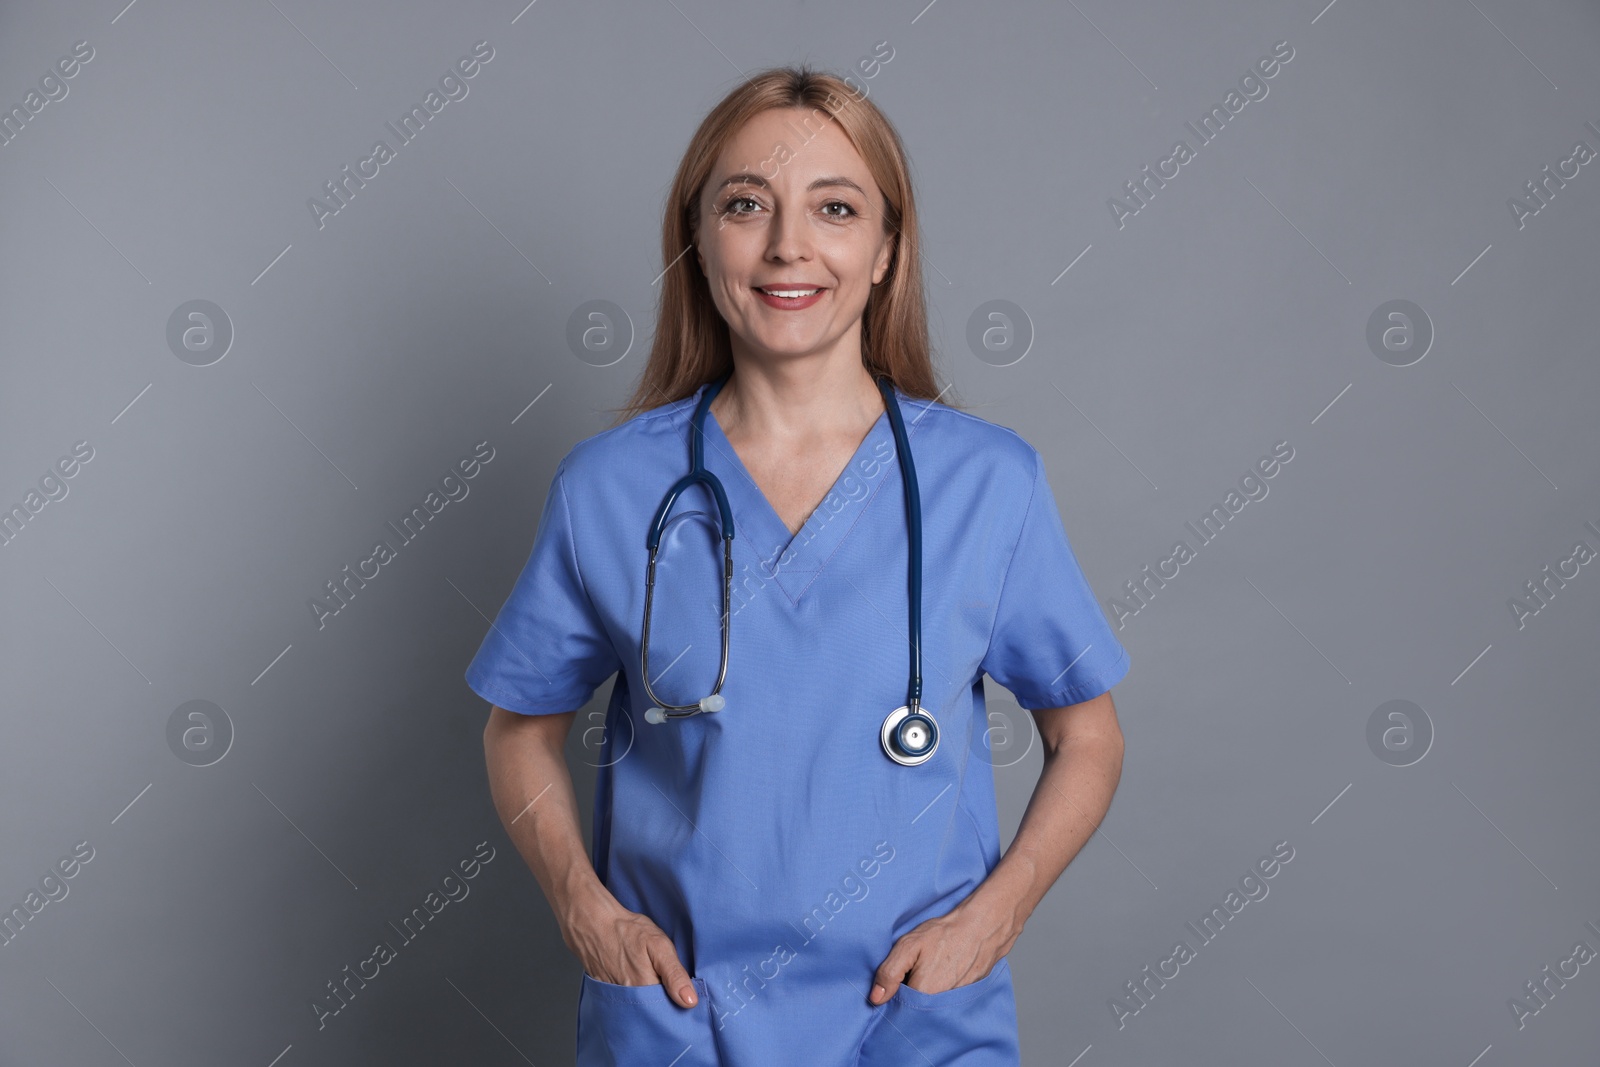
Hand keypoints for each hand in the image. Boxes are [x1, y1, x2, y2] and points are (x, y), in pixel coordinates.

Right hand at [561, 889, 697, 1007]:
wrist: (593, 923)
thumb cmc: (627, 931)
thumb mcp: (658, 945)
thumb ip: (675, 974)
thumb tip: (690, 1001)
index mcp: (645, 989)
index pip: (668, 1010)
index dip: (677, 1003)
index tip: (683, 993)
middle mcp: (629, 999)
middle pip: (652, 1012)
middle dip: (662, 1003)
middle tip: (663, 979)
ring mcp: (615, 997)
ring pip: (638, 1008)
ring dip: (647, 999)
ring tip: (648, 976)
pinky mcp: (606, 992)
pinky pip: (623, 1002)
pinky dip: (632, 995)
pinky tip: (634, 978)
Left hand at [868, 888, 1023, 1004]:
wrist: (983, 927)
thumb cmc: (945, 934)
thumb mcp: (909, 945)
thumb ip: (889, 972)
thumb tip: (875, 999)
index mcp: (923, 995)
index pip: (899, 1010)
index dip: (893, 997)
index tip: (895, 983)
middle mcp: (940, 1007)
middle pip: (915, 1011)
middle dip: (909, 998)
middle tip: (914, 973)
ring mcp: (956, 1004)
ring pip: (931, 1008)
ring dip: (926, 996)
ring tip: (929, 972)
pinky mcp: (966, 999)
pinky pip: (946, 1004)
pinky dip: (941, 994)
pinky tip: (942, 975)